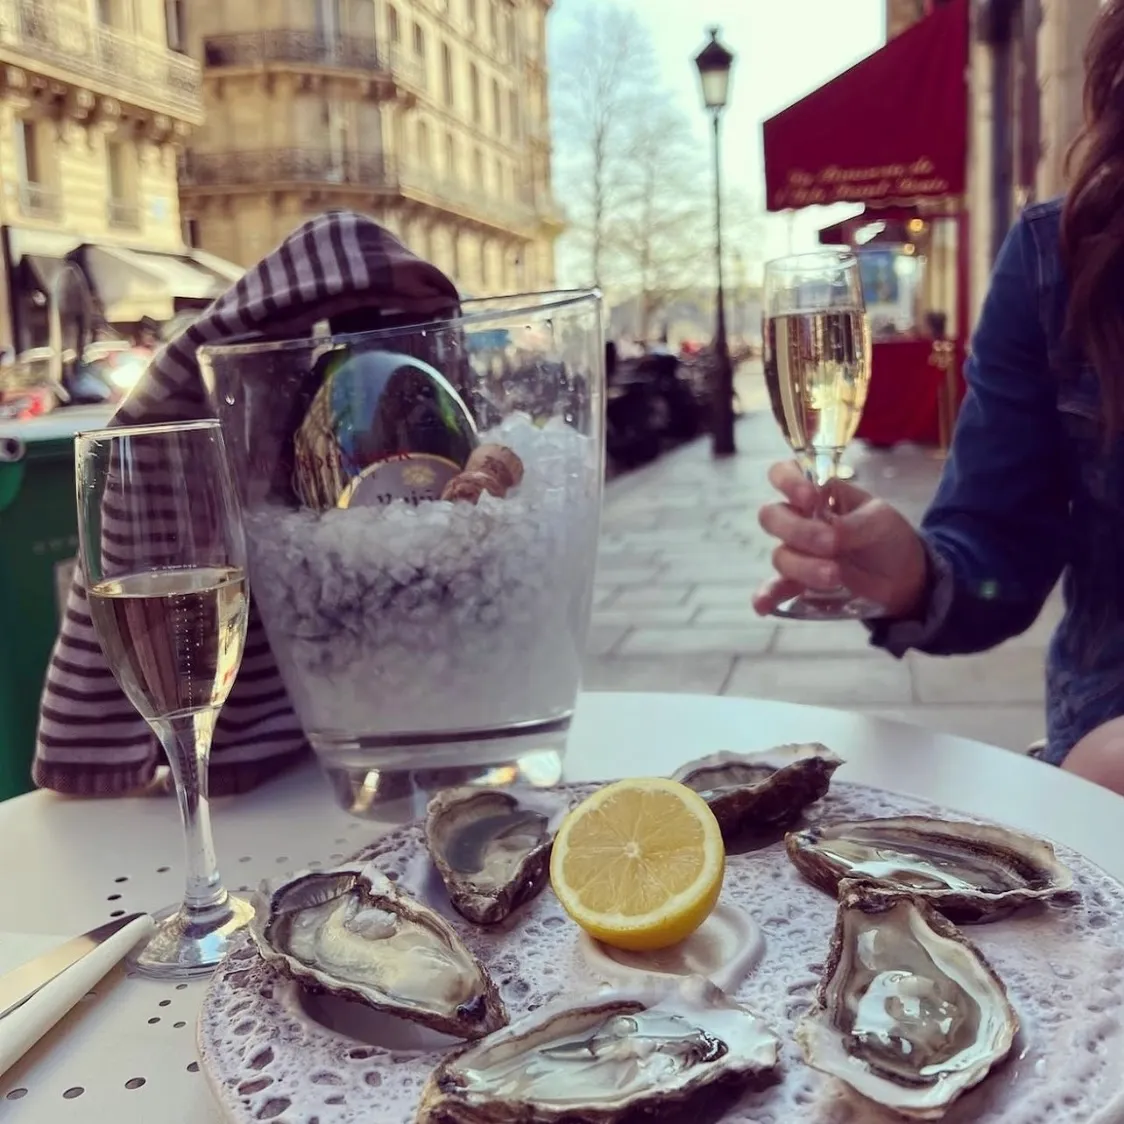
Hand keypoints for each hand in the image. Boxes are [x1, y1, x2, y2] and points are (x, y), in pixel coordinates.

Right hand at [753, 461, 928, 617]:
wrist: (903, 576)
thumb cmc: (886, 536)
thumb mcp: (880, 520)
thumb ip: (855, 524)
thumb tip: (831, 536)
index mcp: (817, 493)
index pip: (784, 474)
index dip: (788, 482)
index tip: (810, 498)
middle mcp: (799, 520)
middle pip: (772, 516)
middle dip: (798, 530)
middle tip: (830, 544)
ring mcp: (797, 553)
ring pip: (780, 555)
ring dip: (804, 566)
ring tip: (835, 576)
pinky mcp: (799, 583)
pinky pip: (775, 588)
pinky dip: (767, 596)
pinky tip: (763, 606)